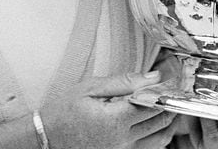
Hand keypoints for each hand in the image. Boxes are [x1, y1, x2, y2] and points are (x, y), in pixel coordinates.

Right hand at [39, 71, 176, 148]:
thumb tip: (154, 77)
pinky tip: (153, 124)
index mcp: (116, 119)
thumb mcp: (91, 88)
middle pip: (161, 121)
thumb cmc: (65, 111)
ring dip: (167, 122)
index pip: (154, 103)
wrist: (48, 137)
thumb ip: (125, 82)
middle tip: (169, 91)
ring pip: (161, 138)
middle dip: (169, 103)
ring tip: (164, 106)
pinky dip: (158, 137)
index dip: (165, 90)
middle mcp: (123, 140)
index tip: (170, 81)